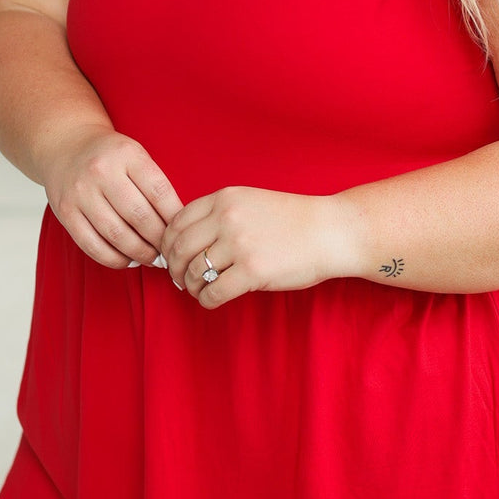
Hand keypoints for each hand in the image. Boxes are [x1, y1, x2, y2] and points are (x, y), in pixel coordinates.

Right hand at [42, 125, 182, 267]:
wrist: (65, 145)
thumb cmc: (110, 156)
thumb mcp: (136, 155)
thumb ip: (154, 183)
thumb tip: (176, 225)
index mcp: (127, 155)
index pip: (159, 192)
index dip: (174, 217)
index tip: (182, 231)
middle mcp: (102, 172)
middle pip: (139, 216)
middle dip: (159, 240)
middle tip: (169, 251)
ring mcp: (81, 193)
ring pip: (116, 234)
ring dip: (139, 253)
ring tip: (152, 259)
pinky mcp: (65, 212)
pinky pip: (92, 244)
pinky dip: (113, 259)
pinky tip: (127, 260)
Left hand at [160, 186, 351, 307]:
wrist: (331, 231)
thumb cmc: (294, 220)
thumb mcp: (252, 202)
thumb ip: (220, 214)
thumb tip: (185, 243)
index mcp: (225, 198)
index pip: (177, 221)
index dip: (168, 243)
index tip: (171, 256)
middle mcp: (227, 218)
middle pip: (179, 248)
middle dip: (174, 268)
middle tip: (180, 279)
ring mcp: (239, 244)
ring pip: (193, 272)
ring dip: (190, 286)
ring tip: (199, 290)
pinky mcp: (252, 271)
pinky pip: (213, 292)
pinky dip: (206, 300)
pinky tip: (212, 299)